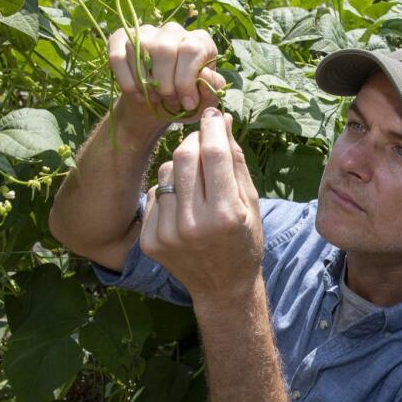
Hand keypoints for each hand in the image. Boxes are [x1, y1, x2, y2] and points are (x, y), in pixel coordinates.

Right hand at [107, 23, 224, 122]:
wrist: (155, 106)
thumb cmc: (184, 102)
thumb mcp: (203, 104)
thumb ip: (212, 91)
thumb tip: (206, 74)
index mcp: (199, 41)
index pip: (191, 49)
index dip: (187, 80)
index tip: (187, 104)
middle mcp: (174, 30)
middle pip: (165, 49)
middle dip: (166, 84)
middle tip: (169, 102)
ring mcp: (146, 32)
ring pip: (140, 49)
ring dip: (145, 83)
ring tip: (155, 99)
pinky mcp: (120, 39)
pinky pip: (118, 56)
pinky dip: (127, 81)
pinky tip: (137, 95)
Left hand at [141, 108, 262, 304]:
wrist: (223, 287)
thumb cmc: (244, 240)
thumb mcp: (251, 202)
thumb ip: (235, 160)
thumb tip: (222, 120)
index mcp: (225, 214)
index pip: (214, 154)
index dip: (212, 127)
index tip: (213, 114)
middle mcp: (194, 224)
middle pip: (185, 157)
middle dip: (194, 140)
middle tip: (202, 140)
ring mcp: (168, 234)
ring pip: (166, 172)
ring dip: (180, 166)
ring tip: (195, 181)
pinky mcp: (151, 241)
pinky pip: (155, 194)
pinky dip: (168, 191)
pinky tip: (182, 205)